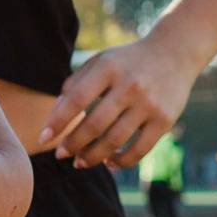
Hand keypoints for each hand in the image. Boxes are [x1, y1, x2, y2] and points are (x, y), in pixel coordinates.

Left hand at [42, 36, 198, 168]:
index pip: (76, 99)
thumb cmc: (126, 61)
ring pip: (115, 140)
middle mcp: (129, 86)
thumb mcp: (99, 61)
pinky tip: (108, 162)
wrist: (173, 53)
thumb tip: (55, 114)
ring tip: (80, 162)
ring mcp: (148, 105)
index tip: (43, 137)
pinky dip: (121, 160)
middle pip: (94, 124)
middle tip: (60, 154)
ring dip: (94, 156)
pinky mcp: (165, 120)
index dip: (58, 121)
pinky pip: (139, 149)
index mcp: (107, 68)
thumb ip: (75, 83)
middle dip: (73, 144)